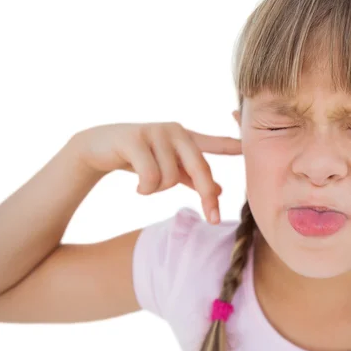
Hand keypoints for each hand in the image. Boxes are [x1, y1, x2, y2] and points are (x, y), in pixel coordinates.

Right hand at [72, 122, 241, 222]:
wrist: (97, 147)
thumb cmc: (138, 157)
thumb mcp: (169, 168)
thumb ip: (193, 178)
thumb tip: (220, 190)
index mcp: (186, 138)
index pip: (216, 143)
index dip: (235, 145)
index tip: (253, 148)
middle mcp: (175, 131)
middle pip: (200, 168)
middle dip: (207, 197)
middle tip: (213, 219)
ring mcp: (156, 132)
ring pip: (170, 178)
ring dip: (158, 190)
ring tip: (146, 186)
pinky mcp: (135, 138)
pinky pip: (151, 176)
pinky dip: (145, 188)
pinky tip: (137, 187)